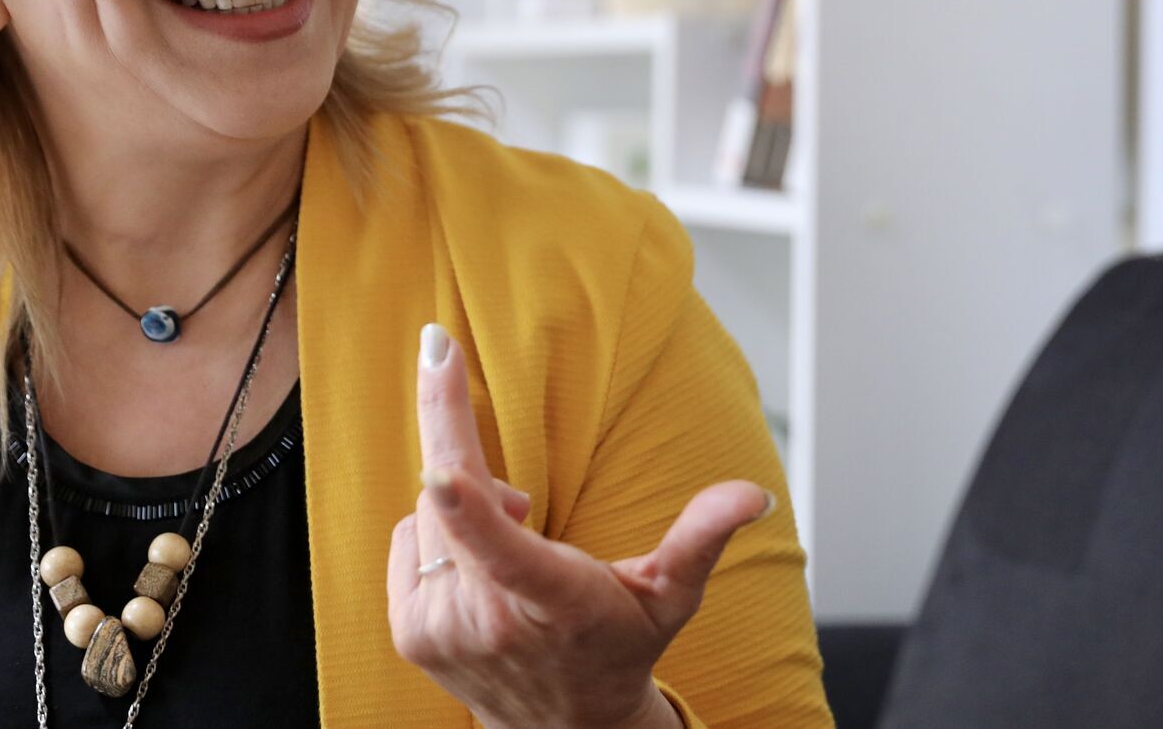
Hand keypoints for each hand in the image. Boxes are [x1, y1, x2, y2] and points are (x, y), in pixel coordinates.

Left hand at [388, 322, 773, 728]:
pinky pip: (408, 538)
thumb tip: (754, 495)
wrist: (564, 726)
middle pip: (448, 500)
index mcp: (553, 602)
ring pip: (428, 512)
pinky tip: (476, 566)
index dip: (468, 501)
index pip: (502, 551)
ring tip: (512, 543)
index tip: (438, 459)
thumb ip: (702, 537)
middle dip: (472, 466)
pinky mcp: (409, 631)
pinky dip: (438, 532)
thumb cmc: (620, 643)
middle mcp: (489, 623)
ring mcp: (442, 631)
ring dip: (460, 507)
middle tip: (526, 499)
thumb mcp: (670, 595)